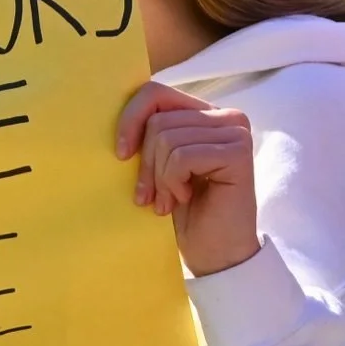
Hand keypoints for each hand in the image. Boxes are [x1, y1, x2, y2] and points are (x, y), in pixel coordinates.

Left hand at [116, 83, 259, 277]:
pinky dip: (173, 183)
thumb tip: (106, 112)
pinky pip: (182, 157)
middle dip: (146, 164)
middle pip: (157, 120)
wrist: (213, 252)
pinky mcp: (239, 152)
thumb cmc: (182, 211)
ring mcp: (236, 131)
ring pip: (167, 138)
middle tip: (150, 195)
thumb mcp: (157, 167)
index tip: (121, 156)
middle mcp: (226, 116)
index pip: (155, 93)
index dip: (129, 120)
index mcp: (204, 114)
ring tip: (170, 200)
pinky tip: (186, 198)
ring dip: (160, 178)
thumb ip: (149, 135)